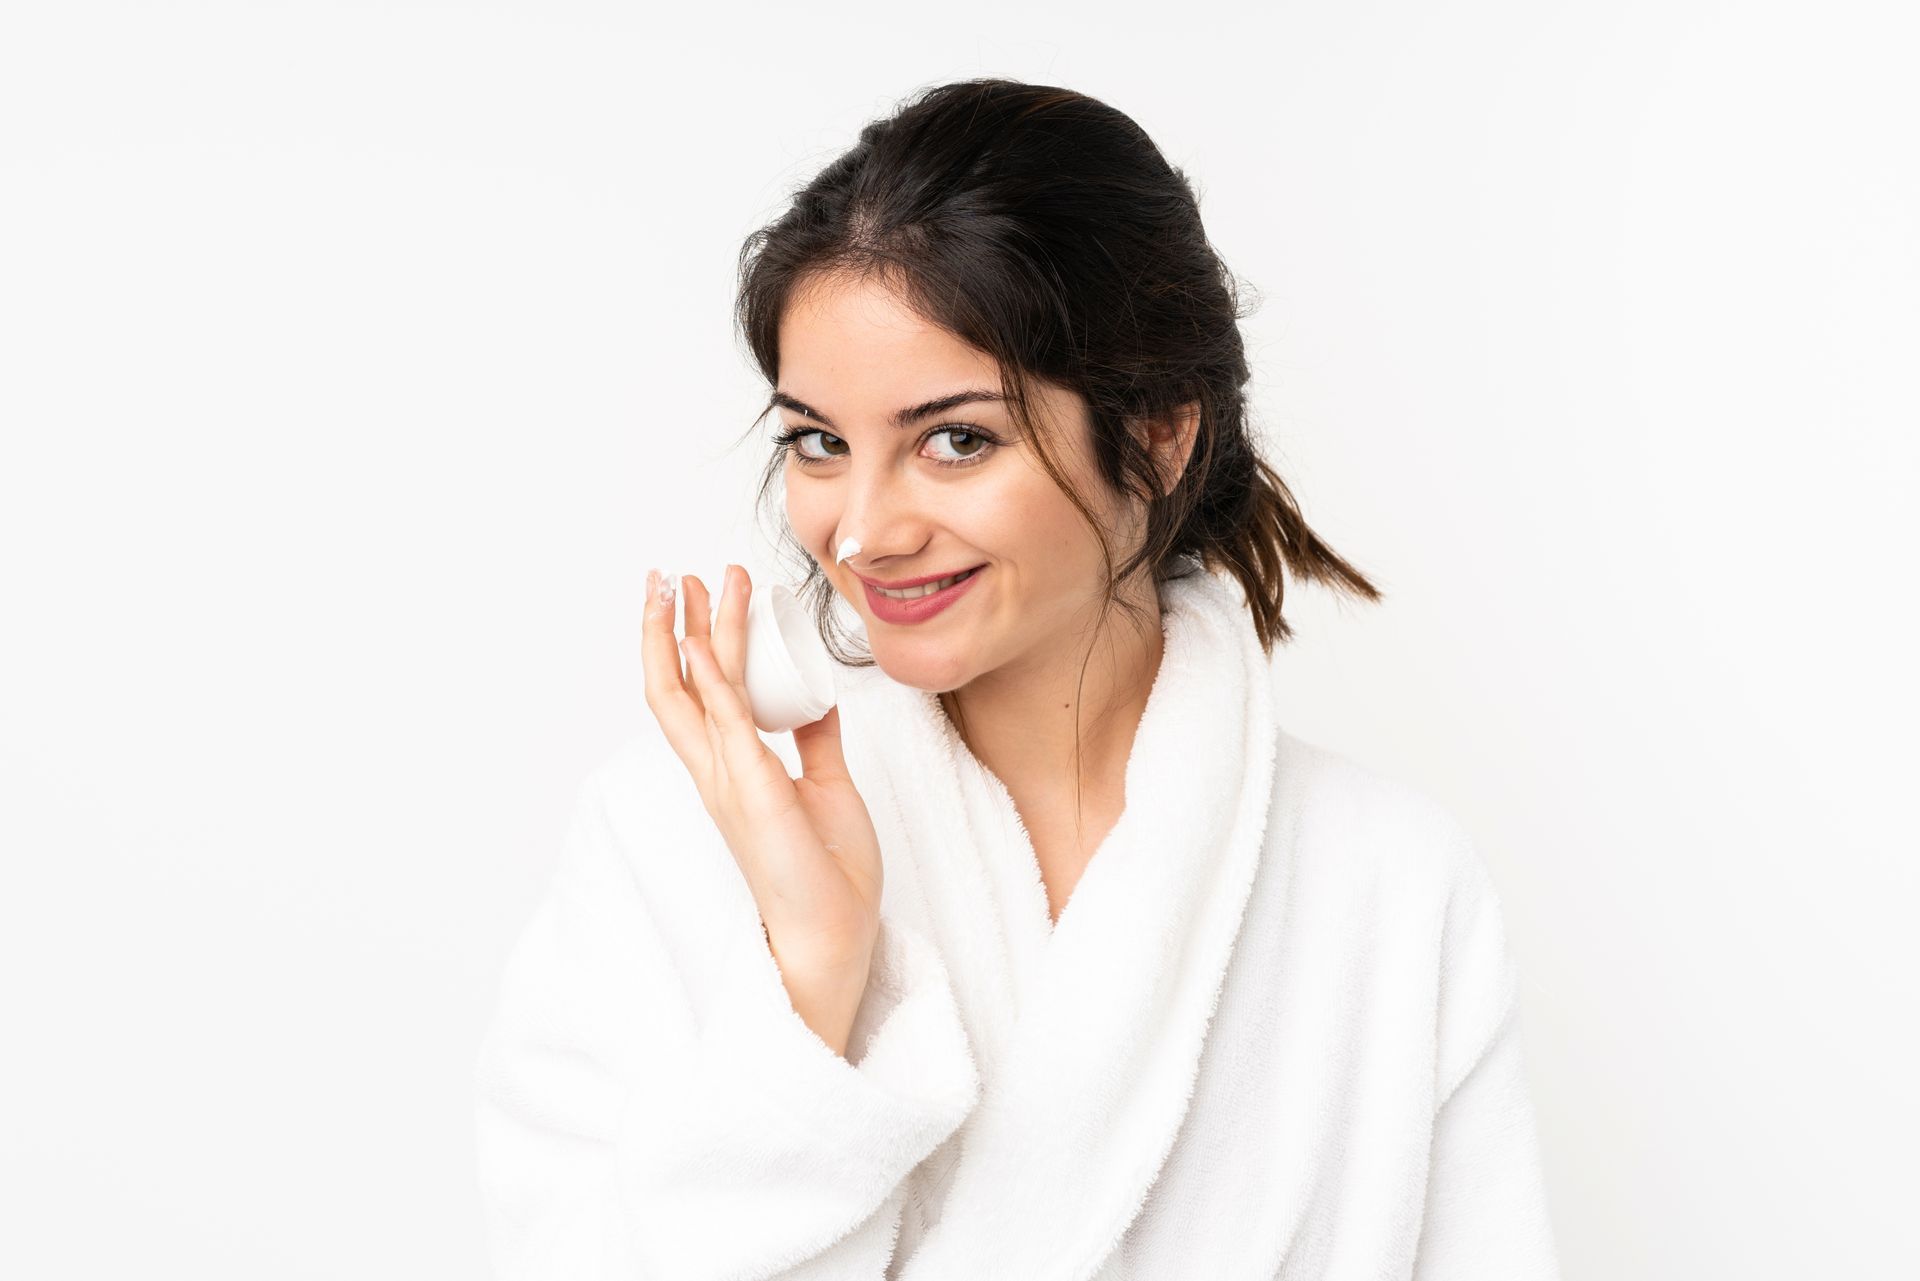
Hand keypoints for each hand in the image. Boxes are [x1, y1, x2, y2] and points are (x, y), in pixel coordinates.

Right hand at [641, 564, 882, 977]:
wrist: (833, 934)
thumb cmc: (828, 872)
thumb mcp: (826, 786)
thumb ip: (816, 740)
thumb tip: (817, 699)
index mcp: (732, 772)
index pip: (695, 696)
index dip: (688, 645)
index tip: (696, 598)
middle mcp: (719, 772)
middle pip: (677, 686)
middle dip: (672, 627)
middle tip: (672, 574)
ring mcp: (730, 781)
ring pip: (696, 692)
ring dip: (694, 634)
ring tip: (696, 582)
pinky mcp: (754, 791)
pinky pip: (730, 725)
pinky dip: (717, 681)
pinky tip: (710, 643)